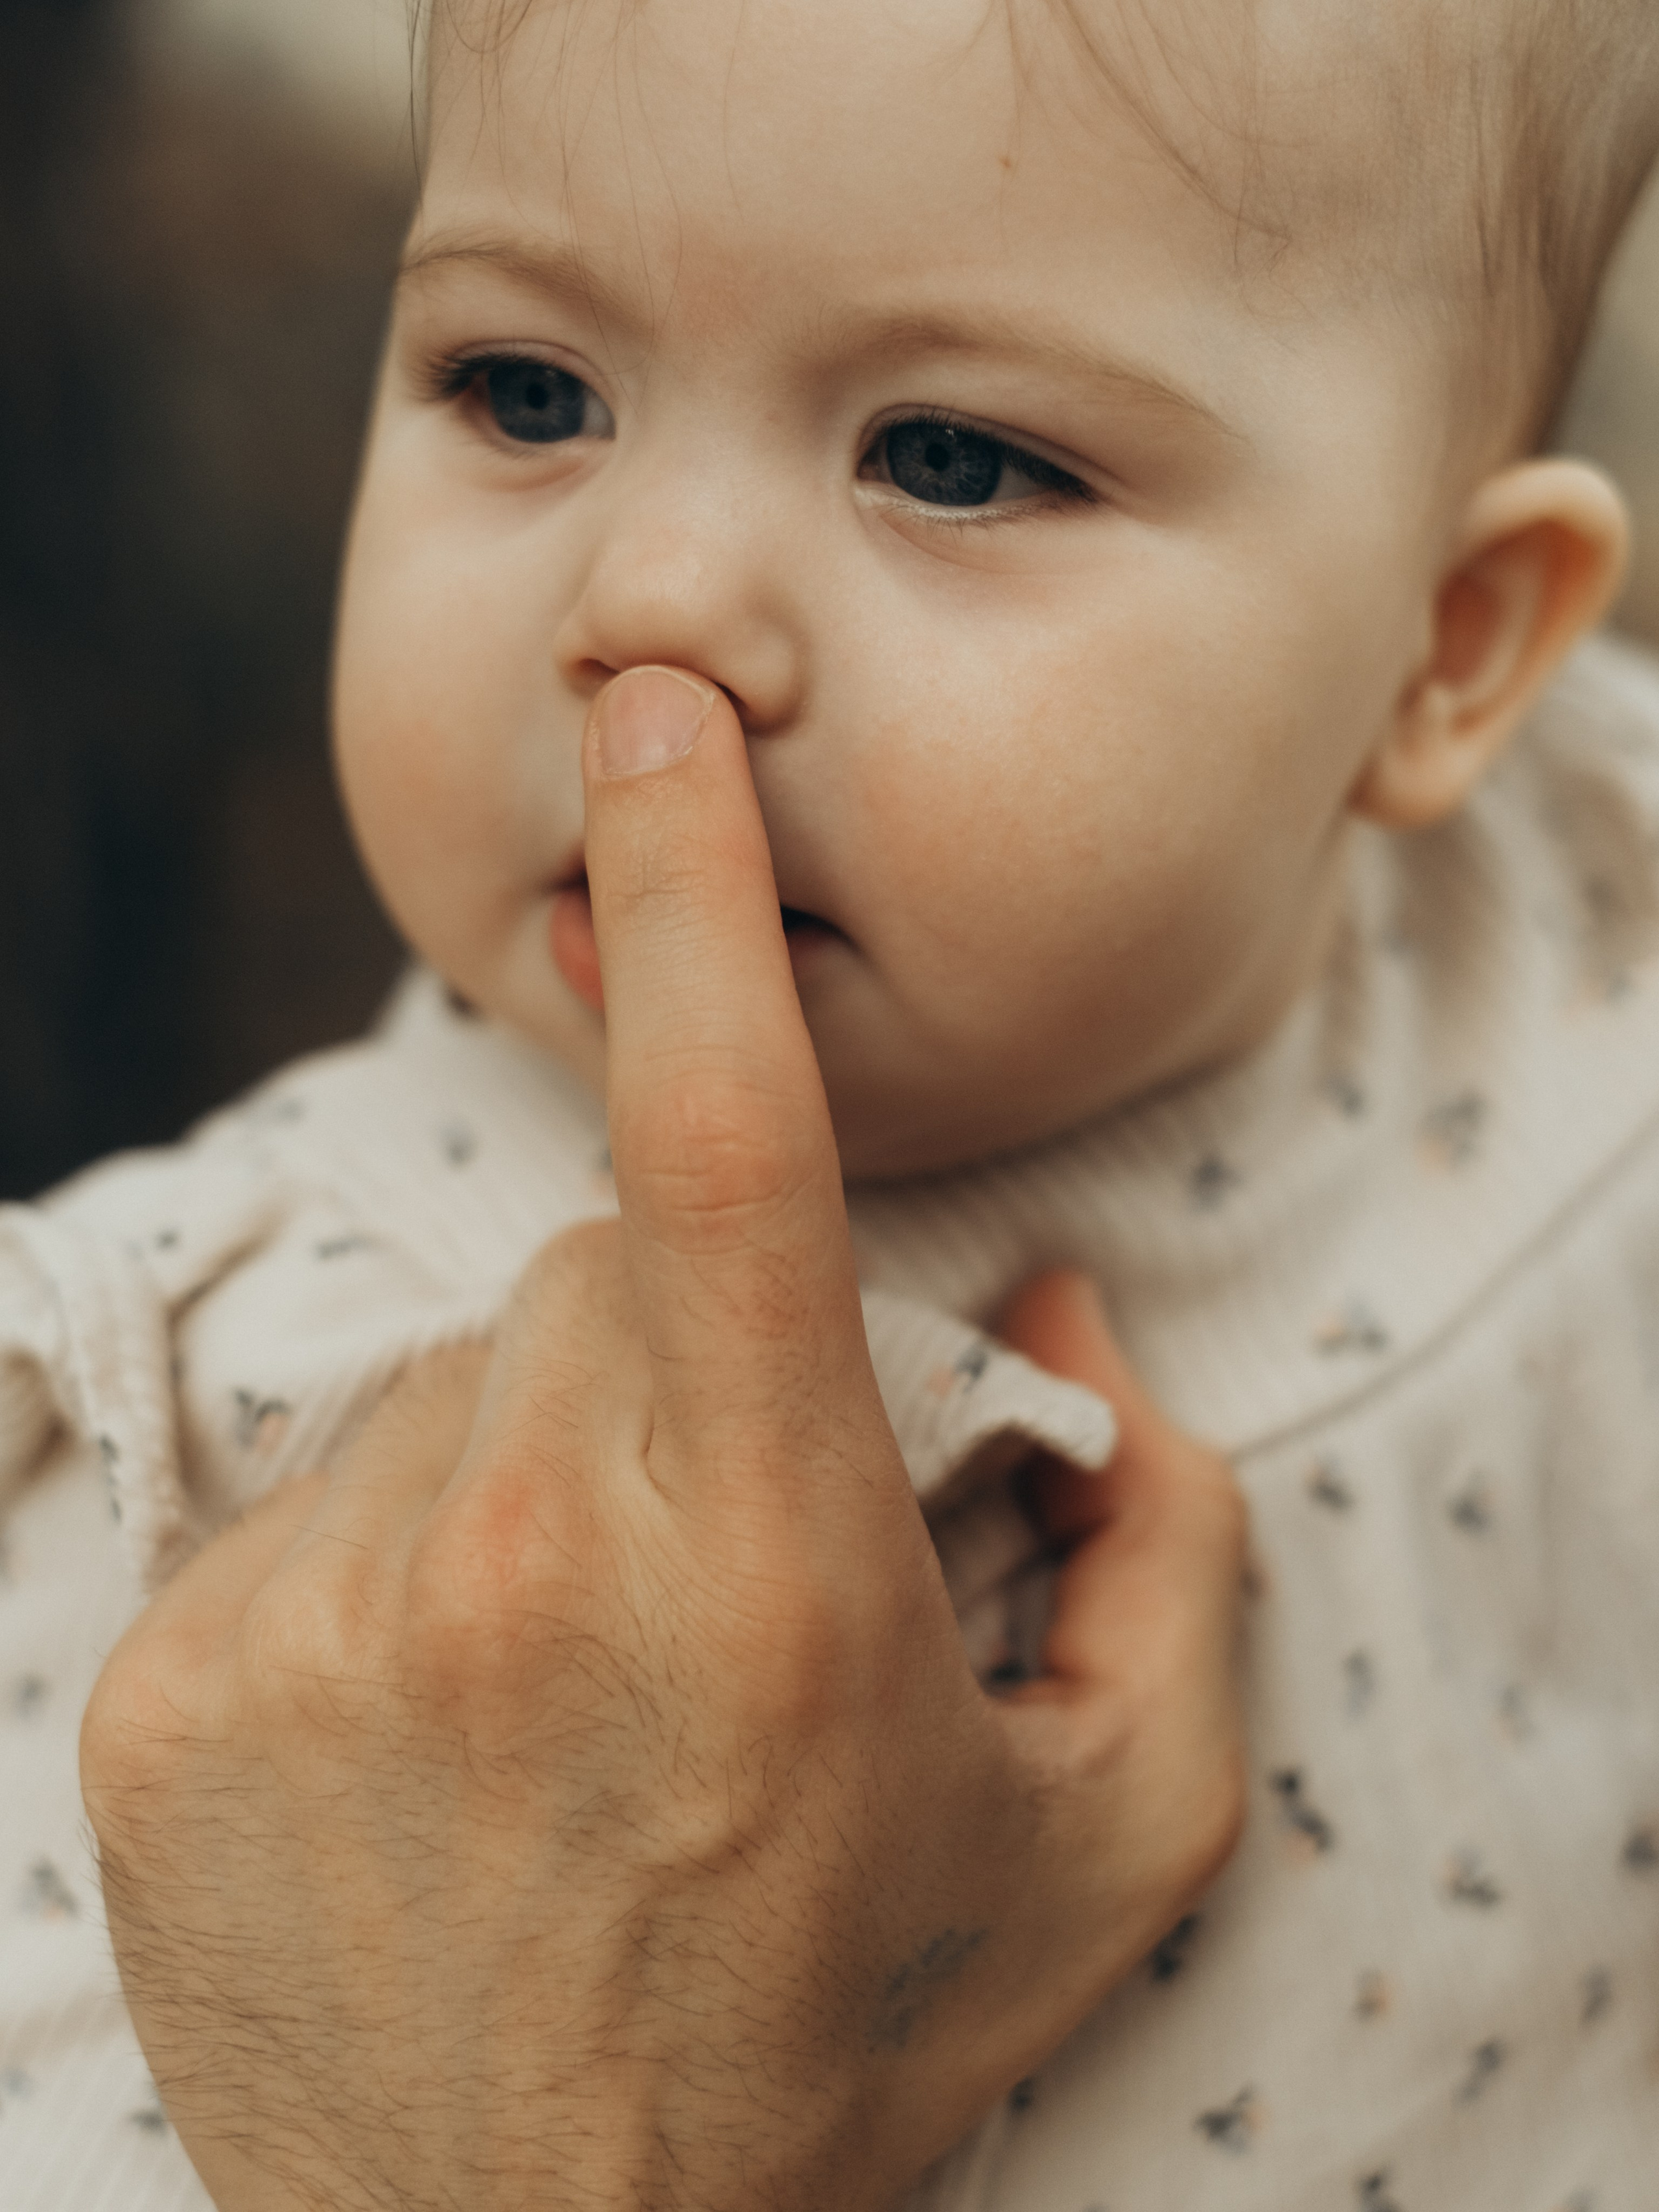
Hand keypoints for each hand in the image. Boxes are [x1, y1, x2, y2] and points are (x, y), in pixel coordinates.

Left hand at [81, 667, 1247, 2211]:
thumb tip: (1048, 1288)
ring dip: (545, 1454)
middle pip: (609, 1267)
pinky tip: (446, 1725)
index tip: (654, 716)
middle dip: (691, 1348)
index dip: (699, 899)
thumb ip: (1159, 1533)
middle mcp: (524, 1555)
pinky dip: (403, 1553)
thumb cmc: (840, 2043)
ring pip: (464, 1373)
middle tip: (725, 1555)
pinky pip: (320, 1490)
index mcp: (766, 1566)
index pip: (726, 1144)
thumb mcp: (1108, 1823)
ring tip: (578, 1673)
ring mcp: (320, 1614)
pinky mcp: (171, 1681)